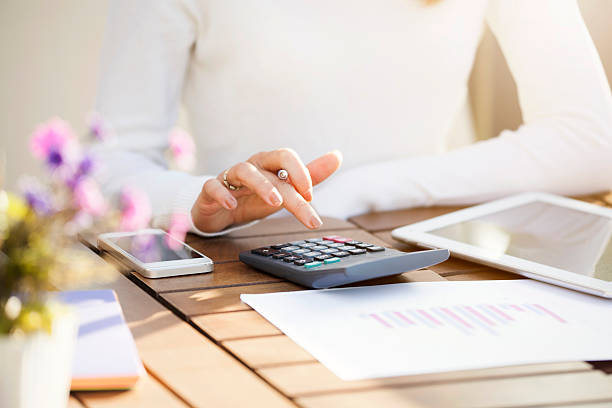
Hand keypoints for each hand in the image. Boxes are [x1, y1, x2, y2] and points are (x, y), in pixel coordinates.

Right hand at [191, 149, 341, 232]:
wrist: (220, 212)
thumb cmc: (253, 198)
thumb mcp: (283, 190)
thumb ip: (309, 176)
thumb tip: (337, 156)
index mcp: (268, 165)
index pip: (286, 157)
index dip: (300, 172)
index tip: (312, 196)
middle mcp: (251, 166)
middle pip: (271, 166)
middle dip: (291, 186)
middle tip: (306, 203)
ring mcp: (229, 177)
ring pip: (244, 171)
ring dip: (261, 184)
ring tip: (275, 202)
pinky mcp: (210, 190)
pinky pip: (213, 186)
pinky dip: (223, 193)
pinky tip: (232, 205)